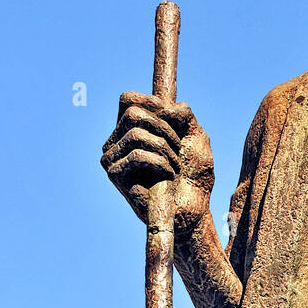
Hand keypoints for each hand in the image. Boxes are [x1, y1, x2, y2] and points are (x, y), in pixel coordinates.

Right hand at [101, 91, 213, 235]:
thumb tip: (167, 107)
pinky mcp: (114, 174)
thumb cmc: (194, 175)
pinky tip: (167, 176)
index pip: (128, 98)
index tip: (175, 123)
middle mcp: (116, 141)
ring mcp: (112, 157)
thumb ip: (185, 114)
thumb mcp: (196, 135)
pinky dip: (159, 162)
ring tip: (174, 166)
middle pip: (132, 112)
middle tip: (177, 149)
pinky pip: (136, 154)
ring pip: (135, 132)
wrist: (194, 209)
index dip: (154, 104)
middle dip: (164, 128)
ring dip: (164, 148)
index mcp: (130, 128)